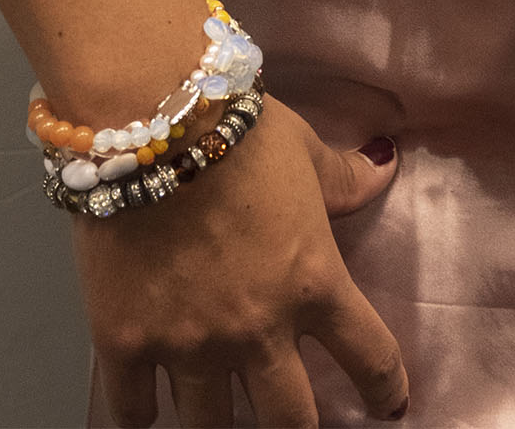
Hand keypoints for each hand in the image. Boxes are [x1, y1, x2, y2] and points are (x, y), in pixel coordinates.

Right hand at [77, 93, 408, 426]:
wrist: (150, 116)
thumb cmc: (238, 131)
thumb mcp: (304, 149)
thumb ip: (344, 177)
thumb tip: (387, 168)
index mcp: (313, 282)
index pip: (369, 356)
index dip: (385, 388)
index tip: (389, 405)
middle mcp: (257, 330)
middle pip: (290, 423)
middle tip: (291, 421)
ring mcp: (189, 345)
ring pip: (211, 428)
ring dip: (218, 423)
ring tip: (216, 414)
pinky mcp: (126, 343)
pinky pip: (132, 410)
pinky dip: (140, 412)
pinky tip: (146, 404)